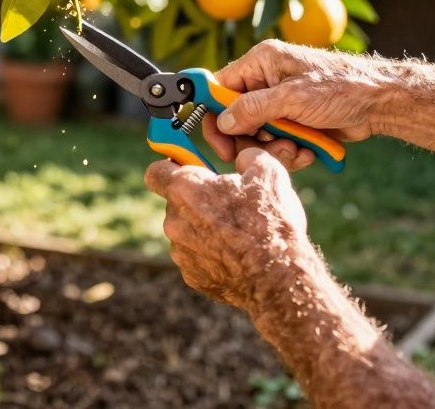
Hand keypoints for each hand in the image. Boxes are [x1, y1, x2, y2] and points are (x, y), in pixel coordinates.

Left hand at [145, 148, 311, 312]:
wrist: (278, 278)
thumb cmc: (270, 222)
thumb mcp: (267, 173)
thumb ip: (246, 157)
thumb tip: (242, 159)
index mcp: (185, 190)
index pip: (156, 172)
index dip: (170, 167)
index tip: (188, 169)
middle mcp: (174, 221)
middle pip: (177, 203)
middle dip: (199, 201)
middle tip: (231, 204)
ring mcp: (181, 252)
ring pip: (188, 232)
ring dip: (206, 229)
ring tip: (241, 234)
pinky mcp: (192, 276)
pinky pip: (198, 257)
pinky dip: (213, 255)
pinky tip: (239, 257)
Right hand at [202, 40, 388, 169]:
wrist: (380, 104)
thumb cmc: (341, 87)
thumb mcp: (294, 97)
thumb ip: (254, 108)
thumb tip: (223, 121)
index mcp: (261, 63)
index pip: (219, 88)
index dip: (214, 116)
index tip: (220, 144)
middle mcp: (266, 82)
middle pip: (235, 119)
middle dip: (251, 140)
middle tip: (270, 149)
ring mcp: (279, 104)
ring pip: (256, 137)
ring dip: (274, 149)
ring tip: (297, 149)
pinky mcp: (293, 123)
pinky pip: (276, 144)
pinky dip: (290, 153)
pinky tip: (308, 151)